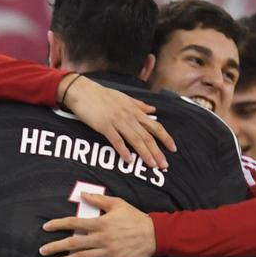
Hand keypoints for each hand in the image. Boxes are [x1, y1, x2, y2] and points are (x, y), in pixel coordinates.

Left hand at [40, 193, 155, 256]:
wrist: (154, 234)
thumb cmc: (135, 218)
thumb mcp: (118, 204)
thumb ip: (99, 201)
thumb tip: (83, 195)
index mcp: (100, 224)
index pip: (74, 224)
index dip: (58, 225)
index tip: (46, 227)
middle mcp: (101, 239)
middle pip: (74, 243)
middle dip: (56, 247)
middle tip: (42, 250)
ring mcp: (107, 253)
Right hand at [60, 74, 174, 170]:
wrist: (82, 90)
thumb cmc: (102, 95)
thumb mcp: (124, 98)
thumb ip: (139, 105)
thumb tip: (153, 109)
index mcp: (135, 110)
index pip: (155, 126)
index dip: (165, 138)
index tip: (173, 149)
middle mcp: (129, 116)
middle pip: (147, 136)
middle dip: (158, 152)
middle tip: (164, 166)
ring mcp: (117, 121)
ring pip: (135, 139)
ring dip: (145, 153)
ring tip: (152, 165)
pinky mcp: (104, 126)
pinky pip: (116, 140)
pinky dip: (123, 150)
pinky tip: (128, 160)